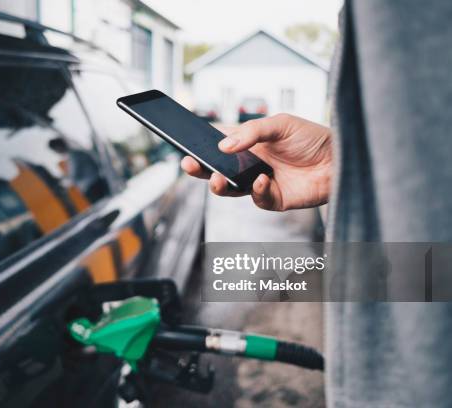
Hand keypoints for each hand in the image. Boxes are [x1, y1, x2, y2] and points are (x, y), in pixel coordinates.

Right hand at [181, 113, 332, 210]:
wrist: (341, 159)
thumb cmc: (312, 138)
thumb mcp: (280, 124)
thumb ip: (251, 132)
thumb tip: (223, 145)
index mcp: (248, 142)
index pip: (218, 143)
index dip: (201, 144)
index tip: (186, 143)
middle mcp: (250, 164)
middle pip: (216, 169)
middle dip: (199, 168)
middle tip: (189, 164)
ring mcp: (260, 182)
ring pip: (230, 189)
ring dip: (218, 185)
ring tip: (216, 177)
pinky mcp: (274, 199)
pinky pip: (257, 199)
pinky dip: (257, 190)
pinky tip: (263, 180)